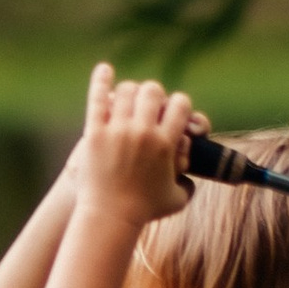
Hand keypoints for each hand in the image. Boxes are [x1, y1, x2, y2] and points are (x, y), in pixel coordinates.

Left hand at [63, 63, 201, 228]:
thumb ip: (190, 184)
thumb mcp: (177, 199)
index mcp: (166, 143)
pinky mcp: (94, 132)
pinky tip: (104, 69)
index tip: (174, 109)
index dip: (180, 104)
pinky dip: (101, 81)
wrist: (109, 218)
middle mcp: (143, 132)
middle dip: (154, 94)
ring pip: (127, 91)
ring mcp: (117, 130)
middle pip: (153, 91)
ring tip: (128, 97)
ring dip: (130, 91)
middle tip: (149, 103)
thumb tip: (194, 176)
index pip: (180, 105)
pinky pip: (98, 98)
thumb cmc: (144, 211)